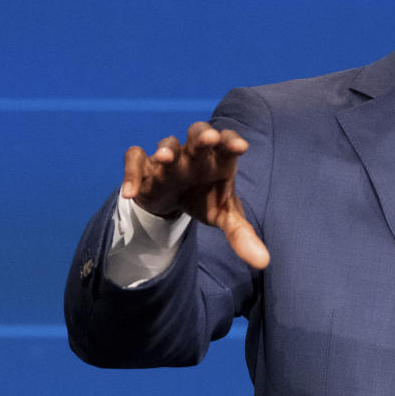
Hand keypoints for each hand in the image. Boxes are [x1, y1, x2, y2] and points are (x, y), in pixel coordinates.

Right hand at [121, 121, 269, 269]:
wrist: (174, 200)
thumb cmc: (206, 200)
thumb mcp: (224, 217)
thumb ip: (242, 235)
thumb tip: (263, 262)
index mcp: (219, 160)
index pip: (228, 144)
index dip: (232, 142)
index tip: (241, 148)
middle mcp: (194, 154)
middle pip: (199, 133)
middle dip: (203, 135)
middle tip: (210, 138)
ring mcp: (169, 158)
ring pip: (167, 143)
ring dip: (165, 150)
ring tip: (164, 159)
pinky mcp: (144, 166)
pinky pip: (135, 159)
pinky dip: (131, 174)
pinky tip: (131, 193)